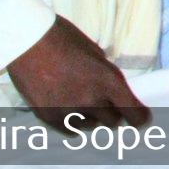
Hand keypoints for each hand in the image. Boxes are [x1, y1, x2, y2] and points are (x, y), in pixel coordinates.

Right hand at [7, 16, 150, 134]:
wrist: (28, 40)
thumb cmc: (64, 40)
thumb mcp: (97, 54)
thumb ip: (106, 78)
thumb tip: (112, 95)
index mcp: (110, 81)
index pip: (135, 115)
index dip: (139, 117)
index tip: (139, 117)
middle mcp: (93, 100)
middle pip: (113, 122)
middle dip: (112, 113)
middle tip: (104, 101)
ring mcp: (70, 111)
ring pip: (90, 125)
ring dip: (90, 116)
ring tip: (77, 95)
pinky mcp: (50, 118)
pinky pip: (70, 129)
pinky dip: (71, 120)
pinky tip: (66, 104)